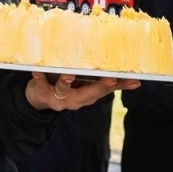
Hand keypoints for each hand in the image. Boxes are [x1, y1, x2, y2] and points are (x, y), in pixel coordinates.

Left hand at [24, 73, 138, 111]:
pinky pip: (41, 85)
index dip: (120, 86)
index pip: (107, 90)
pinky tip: (37, 71)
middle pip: (89, 93)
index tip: (133, 80)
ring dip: (67, 82)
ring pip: (64, 90)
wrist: (38, 97)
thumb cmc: (67, 86)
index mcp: (88, 95)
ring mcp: (59, 98)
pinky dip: (39, 78)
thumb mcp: (87, 87)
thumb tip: (135, 80)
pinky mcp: (42, 92)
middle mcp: (76, 99)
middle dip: (100, 86)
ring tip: (70, 75)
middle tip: (110, 78)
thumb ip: (106, 83)